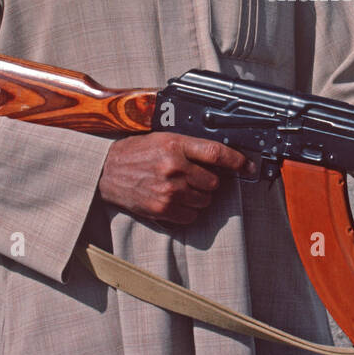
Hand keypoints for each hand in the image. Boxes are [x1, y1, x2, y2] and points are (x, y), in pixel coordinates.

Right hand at [97, 132, 253, 224]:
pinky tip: (175, 200)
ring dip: (198, 196)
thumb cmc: (136, 153)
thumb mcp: (163, 139)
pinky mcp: (163, 209)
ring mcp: (169, 190)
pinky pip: (192, 215)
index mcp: (175, 145)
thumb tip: (221, 159)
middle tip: (193, 176)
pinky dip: (188, 210)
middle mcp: (174, 167)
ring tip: (180, 187)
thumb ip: (190, 147)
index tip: (247, 165)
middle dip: (209, 181)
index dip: (237, 160)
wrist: (106, 171)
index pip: (216, 153)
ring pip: (205, 200)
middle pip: (214, 182)